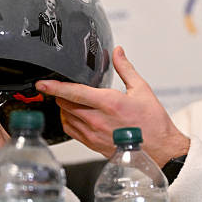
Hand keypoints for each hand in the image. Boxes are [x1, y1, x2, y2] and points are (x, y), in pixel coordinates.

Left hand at [35, 46, 189, 166]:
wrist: (159, 149)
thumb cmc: (153, 122)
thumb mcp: (141, 89)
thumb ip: (125, 68)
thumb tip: (117, 52)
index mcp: (109, 103)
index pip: (74, 92)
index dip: (55, 87)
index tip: (42, 83)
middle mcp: (98, 120)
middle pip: (66, 105)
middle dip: (61, 95)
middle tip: (62, 88)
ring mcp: (94, 134)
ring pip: (66, 118)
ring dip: (65, 108)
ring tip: (70, 101)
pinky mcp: (93, 145)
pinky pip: (71, 132)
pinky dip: (68, 121)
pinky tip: (75, 116)